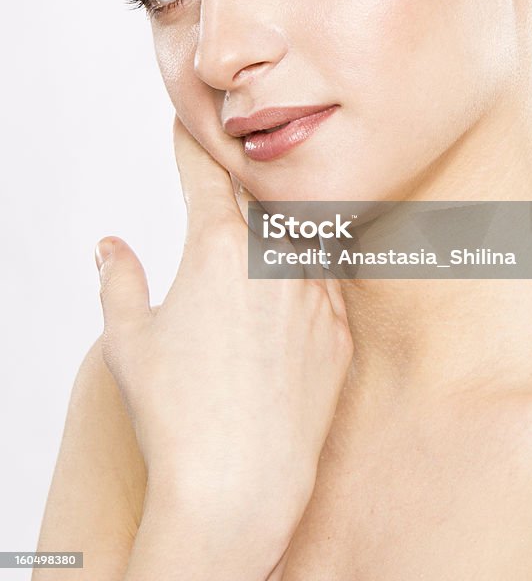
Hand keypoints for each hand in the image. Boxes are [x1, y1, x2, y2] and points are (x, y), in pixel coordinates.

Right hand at [94, 115, 352, 542]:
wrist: (239, 486)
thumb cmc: (174, 414)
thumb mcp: (128, 340)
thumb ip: (119, 280)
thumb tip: (110, 246)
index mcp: (217, 248)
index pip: (204, 175)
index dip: (191, 146)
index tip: (186, 124)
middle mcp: (275, 259)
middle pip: (259, 199)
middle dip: (240, 183)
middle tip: (230, 170)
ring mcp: (316, 294)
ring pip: (302, 237)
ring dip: (283, 227)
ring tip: (271, 226)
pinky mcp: (341, 332)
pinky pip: (328, 284)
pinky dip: (311, 275)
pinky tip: (298, 284)